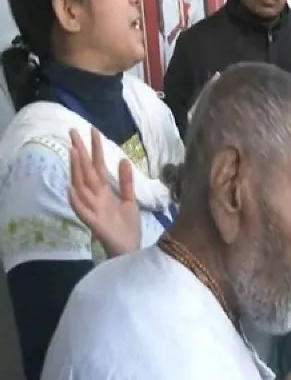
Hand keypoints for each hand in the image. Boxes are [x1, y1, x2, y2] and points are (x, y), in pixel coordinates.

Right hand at [68, 128, 140, 257]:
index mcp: (104, 192)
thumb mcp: (130, 200)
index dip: (95, 149)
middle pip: (85, 171)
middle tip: (73, 131)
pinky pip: (82, 210)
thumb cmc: (127, 227)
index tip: (93, 130)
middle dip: (80, 152)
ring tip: (73, 151)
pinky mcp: (95, 223)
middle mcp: (96, 198)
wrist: (129, 250)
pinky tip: (71, 188)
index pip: (97, 166)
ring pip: (81, 186)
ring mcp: (93, 209)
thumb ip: (126, 181)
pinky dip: (76, 200)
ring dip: (76, 170)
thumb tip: (124, 159)